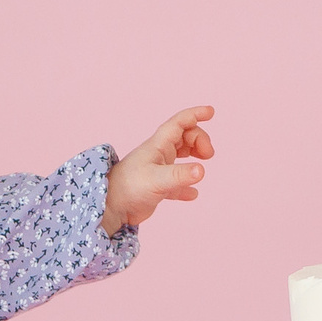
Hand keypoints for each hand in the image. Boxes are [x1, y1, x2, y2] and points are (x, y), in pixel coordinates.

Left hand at [103, 106, 215, 232]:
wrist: (110, 208)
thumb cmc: (128, 188)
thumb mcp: (157, 180)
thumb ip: (179, 175)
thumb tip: (202, 170)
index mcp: (158, 145)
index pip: (179, 123)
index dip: (195, 114)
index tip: (211, 112)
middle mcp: (159, 154)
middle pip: (184, 137)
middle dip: (199, 140)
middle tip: (208, 155)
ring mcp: (158, 169)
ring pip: (181, 155)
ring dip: (194, 156)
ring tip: (202, 166)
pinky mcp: (157, 187)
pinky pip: (176, 183)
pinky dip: (186, 186)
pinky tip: (192, 194)